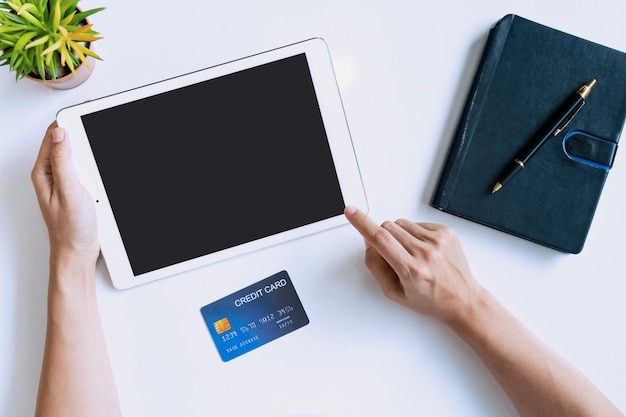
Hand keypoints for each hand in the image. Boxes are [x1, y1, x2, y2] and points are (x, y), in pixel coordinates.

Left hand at [31, 122, 99, 263]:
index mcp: (43, 172)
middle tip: (99, 120)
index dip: (70, 120)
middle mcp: (51, 174)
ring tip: (103, 138)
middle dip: (83, 130)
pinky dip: (96, 162)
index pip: (54, 135)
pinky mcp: (77, 187)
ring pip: (78, 153)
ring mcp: (64, 180)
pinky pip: (86, 167)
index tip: (86, 111)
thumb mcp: (68, 191)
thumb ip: (63, 161)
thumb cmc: (70, 229)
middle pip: (66, 141)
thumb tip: (59, 133)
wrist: (78, 252)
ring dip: (91, 148)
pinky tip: (103, 165)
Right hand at [344, 206, 480, 324]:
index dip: (362, 223)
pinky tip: (422, 250)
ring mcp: (438, 241)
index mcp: (411, 270)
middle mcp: (426, 253)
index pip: (380, 239)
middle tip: (392, 254)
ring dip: (399, 236)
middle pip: (388, 228)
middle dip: (383, 237)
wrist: (463, 299)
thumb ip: (376, 267)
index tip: (351, 212)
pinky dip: (414, 234)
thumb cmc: (431, 299)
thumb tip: (369, 244)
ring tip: (411, 255)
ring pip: (401, 224)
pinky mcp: (446, 232)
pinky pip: (417, 223)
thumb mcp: (395, 293)